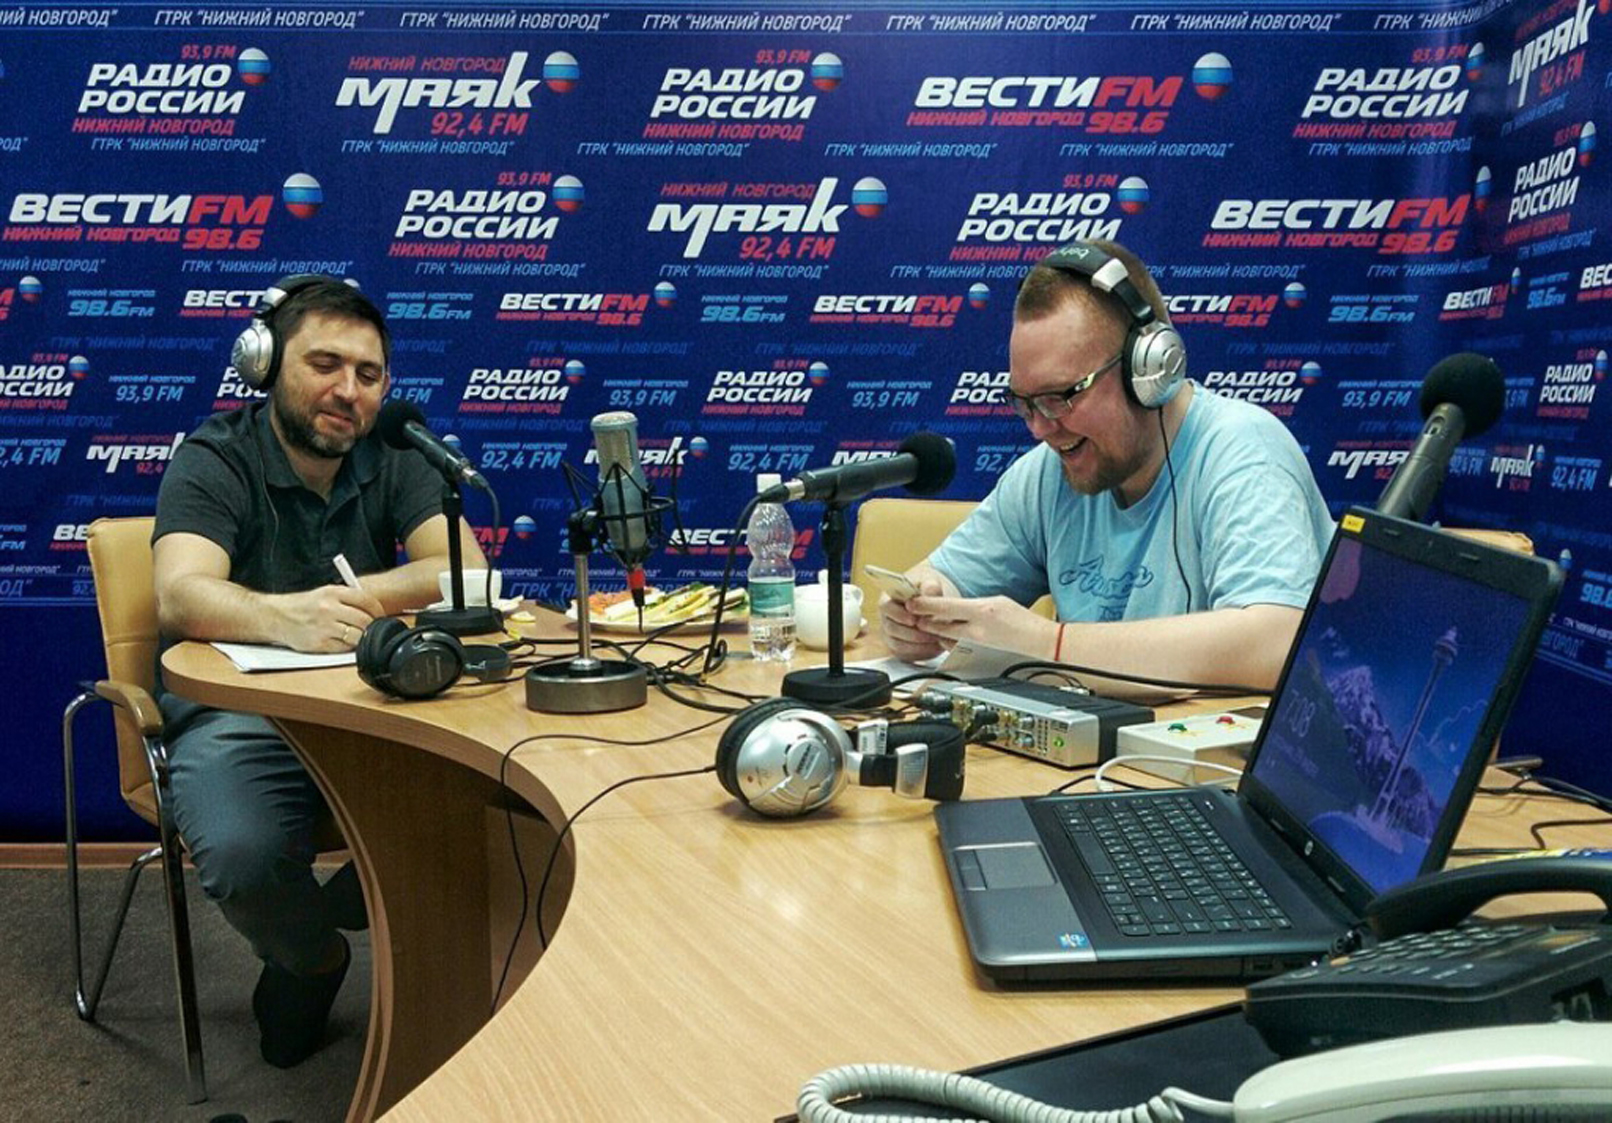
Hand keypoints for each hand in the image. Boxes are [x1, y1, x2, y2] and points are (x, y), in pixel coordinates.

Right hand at [274, 584, 387, 651]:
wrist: (275, 616)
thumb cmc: (302, 605)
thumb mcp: (323, 593)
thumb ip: (346, 598)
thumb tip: (371, 608)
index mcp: (332, 592)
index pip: (366, 600)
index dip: (378, 610)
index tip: (381, 616)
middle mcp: (329, 608)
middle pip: (364, 620)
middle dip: (373, 626)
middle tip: (374, 629)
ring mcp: (323, 626)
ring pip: (356, 636)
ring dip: (362, 638)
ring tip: (359, 636)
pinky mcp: (318, 643)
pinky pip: (343, 648)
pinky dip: (348, 647)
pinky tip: (345, 643)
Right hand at [878, 574, 948, 661]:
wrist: (931, 601)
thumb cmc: (927, 590)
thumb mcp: (930, 583)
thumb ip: (931, 587)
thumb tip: (929, 592)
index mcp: (888, 599)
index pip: (886, 608)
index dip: (899, 615)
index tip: (914, 620)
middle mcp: (886, 618)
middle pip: (892, 629)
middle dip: (913, 633)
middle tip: (932, 633)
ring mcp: (891, 635)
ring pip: (899, 645)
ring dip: (918, 645)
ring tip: (937, 639)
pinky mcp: (900, 648)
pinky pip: (906, 655)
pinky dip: (921, 653)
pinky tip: (936, 647)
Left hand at [903, 592, 1056, 658]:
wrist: (1038, 642)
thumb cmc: (1021, 620)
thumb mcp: (996, 602)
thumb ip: (971, 605)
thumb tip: (951, 606)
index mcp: (981, 611)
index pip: (944, 607)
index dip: (924, 605)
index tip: (912, 602)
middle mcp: (977, 630)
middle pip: (939, 626)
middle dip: (924, 621)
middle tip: (914, 615)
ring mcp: (977, 645)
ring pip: (945, 638)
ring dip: (935, 632)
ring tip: (929, 625)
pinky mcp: (978, 655)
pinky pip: (955, 648)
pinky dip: (948, 642)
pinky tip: (948, 637)